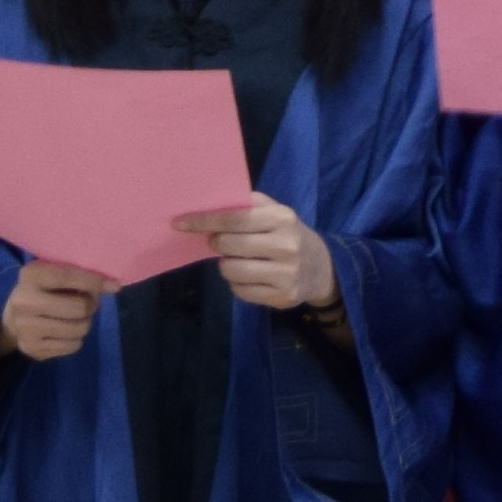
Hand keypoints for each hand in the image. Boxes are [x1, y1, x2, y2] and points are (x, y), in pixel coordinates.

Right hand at [0, 257, 109, 363]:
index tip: (110, 284)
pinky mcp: (32, 349)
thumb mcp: (54, 274)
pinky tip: (64, 331)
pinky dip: (76, 338)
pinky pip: (73, 346)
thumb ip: (82, 276)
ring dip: (85, 322)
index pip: (68, 276)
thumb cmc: (42, 290)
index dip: (94, 281)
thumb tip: (114, 286)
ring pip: (79, 329)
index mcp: (30, 276)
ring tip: (75, 317)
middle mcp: (24, 302)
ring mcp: (25, 329)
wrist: (11, 318)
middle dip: (90, 305)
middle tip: (86, 303)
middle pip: (80, 307)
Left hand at [181, 198, 336, 315]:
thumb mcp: (274, 212)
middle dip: (216, 244)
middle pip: (227, 245)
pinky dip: (237, 283)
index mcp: (282, 218)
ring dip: (227, 265)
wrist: (322, 267)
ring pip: (230, 270)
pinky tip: (251, 276)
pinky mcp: (282, 297)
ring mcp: (286, 274)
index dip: (203, 221)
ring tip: (240, 260)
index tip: (179, 223)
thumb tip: (206, 204)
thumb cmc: (287, 234)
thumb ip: (246, 205)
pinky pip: (240, 291)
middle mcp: (286, 246)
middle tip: (222, 243)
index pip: (233, 218)